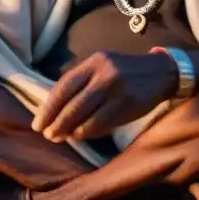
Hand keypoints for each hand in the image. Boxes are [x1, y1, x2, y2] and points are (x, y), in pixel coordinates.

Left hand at [32, 51, 178, 142]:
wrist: (160, 72)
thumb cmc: (123, 72)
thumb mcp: (102, 66)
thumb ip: (81, 83)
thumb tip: (53, 110)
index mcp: (93, 62)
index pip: (64, 86)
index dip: (48, 107)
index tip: (37, 123)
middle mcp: (104, 73)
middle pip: (72, 104)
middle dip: (56, 123)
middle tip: (47, 135)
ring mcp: (118, 89)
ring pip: (86, 116)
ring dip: (69, 130)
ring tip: (60, 137)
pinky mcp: (129, 104)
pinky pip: (102, 123)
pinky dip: (87, 132)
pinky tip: (79, 135)